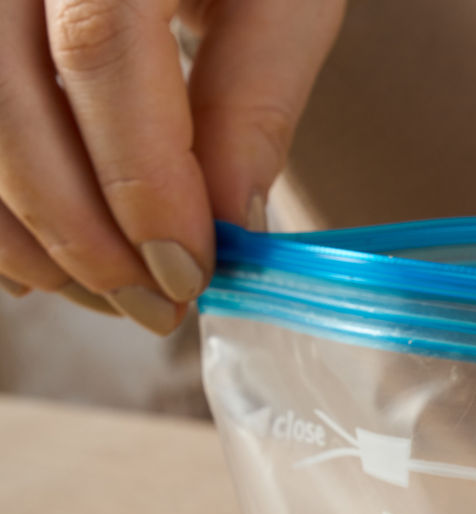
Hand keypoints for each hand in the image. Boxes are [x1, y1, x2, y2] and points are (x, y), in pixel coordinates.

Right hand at [0, 0, 342, 331]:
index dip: (139, 179)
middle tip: (155, 308)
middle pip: (7, 99)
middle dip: (82, 232)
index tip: (189, 272)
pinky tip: (47, 264)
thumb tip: (232, 224)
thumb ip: (255, 97)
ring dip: (31, 236)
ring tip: (111, 295)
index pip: (100, 48)